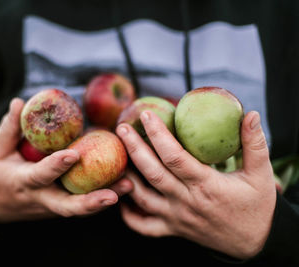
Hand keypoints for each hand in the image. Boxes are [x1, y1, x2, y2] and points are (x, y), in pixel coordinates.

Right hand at [0, 98, 132, 222]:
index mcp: (23, 182)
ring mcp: (52, 206)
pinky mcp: (61, 206)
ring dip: (105, 200)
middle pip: (67, 206)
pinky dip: (102, 196)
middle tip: (114, 194)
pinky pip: (83, 203)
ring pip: (80, 208)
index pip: (41, 175)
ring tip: (130, 186)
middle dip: (90, 202)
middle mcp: (41, 198)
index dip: (56, 166)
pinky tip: (124, 184)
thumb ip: (9, 129)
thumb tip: (20, 102)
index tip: (74, 154)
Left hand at [116, 110, 275, 259]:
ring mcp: (176, 218)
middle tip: (121, 128)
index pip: (175, 157)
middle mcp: (186, 202)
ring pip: (142, 198)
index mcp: (206, 186)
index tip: (147, 115)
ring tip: (116, 156)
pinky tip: (122, 196)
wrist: (254, 243)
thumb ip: (255, 144)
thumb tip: (250, 114)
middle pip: (152, 174)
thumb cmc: (256, 206)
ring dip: (126, 177)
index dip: (158, 135)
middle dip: (133, 149)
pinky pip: (144, 226)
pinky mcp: (172, 229)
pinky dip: (129, 214)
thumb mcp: (262, 175)